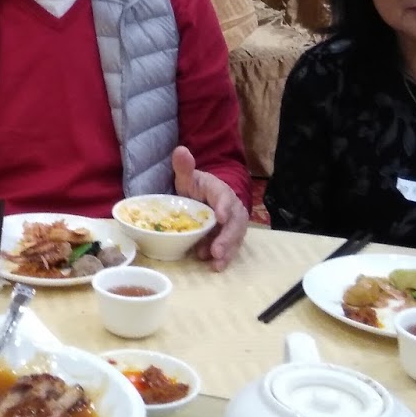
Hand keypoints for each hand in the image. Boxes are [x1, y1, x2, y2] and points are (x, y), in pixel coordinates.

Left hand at [172, 145, 248, 270]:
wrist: (205, 196)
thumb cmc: (196, 186)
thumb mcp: (187, 177)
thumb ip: (184, 166)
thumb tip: (180, 150)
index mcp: (220, 191)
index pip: (224, 198)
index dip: (223, 207)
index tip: (219, 217)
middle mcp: (231, 208)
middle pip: (234, 223)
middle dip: (226, 238)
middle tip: (217, 251)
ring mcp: (233, 223)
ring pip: (235, 238)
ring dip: (227, 251)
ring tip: (216, 264)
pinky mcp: (230, 236)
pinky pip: (230, 247)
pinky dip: (224, 257)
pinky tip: (215, 266)